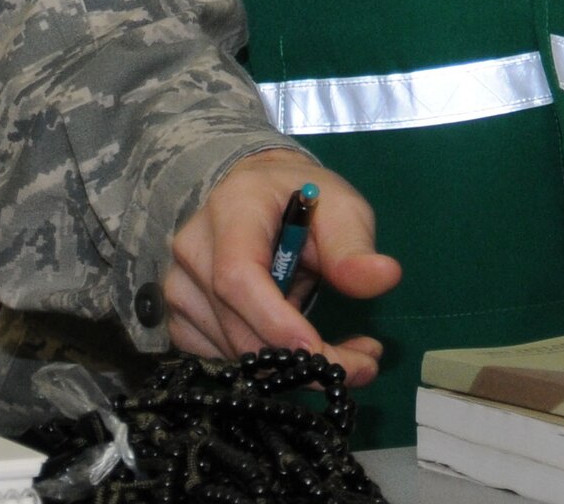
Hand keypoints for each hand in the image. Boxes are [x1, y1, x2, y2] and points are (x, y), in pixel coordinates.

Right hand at [165, 147, 402, 385]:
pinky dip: (268, 371)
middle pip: (237, 325)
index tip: (318, 352)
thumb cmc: (299, 196)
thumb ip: (354, 244)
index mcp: (231, 211)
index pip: (238, 276)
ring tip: (352, 356)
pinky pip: (223, 360)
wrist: (254, 194)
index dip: (274, 321)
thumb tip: (384, 278)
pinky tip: (306, 355)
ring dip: (292, 370)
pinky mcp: (181, 321)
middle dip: (301, 359)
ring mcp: (179, 290)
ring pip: (232, 352)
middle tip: (364, 366)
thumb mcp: (338, 205)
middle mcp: (193, 252)